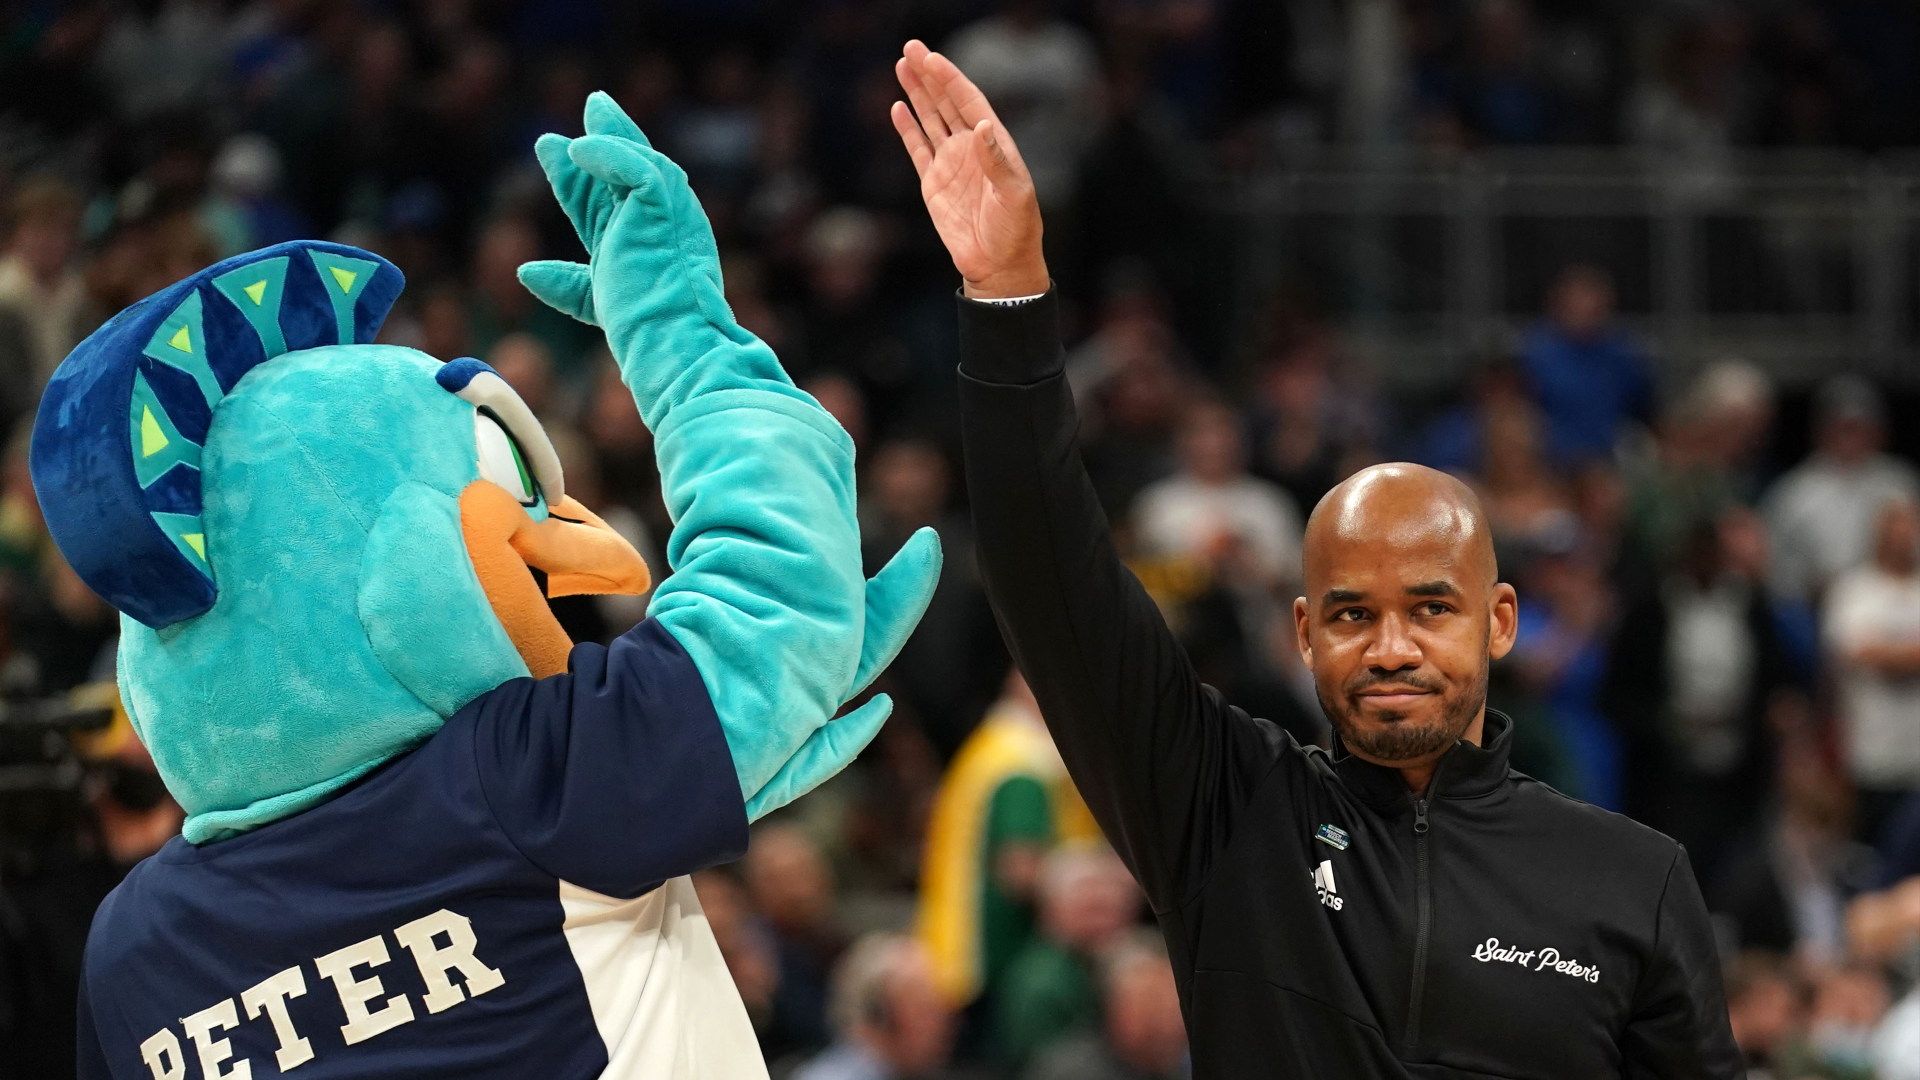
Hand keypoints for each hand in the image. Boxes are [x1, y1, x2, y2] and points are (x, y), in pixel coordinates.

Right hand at [891, 40, 1047, 298]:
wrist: (998, 266)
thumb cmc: (1016, 231)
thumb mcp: (1015, 195)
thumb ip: (997, 161)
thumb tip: (982, 125)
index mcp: (994, 144)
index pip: (969, 102)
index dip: (951, 79)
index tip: (933, 58)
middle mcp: (971, 148)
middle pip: (947, 102)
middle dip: (930, 75)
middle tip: (911, 47)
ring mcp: (951, 164)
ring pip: (930, 119)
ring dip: (917, 93)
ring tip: (901, 65)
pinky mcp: (933, 184)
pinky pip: (917, 149)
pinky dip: (908, 128)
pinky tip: (899, 107)